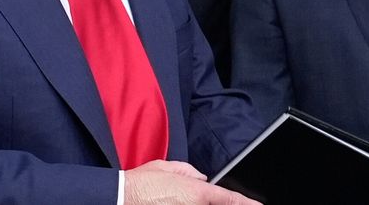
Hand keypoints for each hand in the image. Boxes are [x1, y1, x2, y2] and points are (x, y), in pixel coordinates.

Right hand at [123, 160, 260, 204]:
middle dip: (227, 203)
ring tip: (184, 196)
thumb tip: (201, 179)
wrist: (120, 198)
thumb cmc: (141, 183)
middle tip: (218, 199)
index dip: (247, 204)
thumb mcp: (167, 168)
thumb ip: (188, 172)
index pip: (230, 199)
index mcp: (197, 192)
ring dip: (204, 203)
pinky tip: (178, 201)